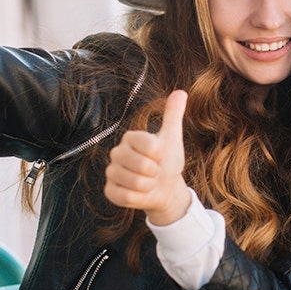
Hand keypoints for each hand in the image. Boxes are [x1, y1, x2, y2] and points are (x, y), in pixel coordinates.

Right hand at [104, 90, 191, 225]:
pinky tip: (140, 193)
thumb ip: (173, 115)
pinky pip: (126, 197)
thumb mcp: (172, 137)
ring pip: (135, 182)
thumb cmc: (167, 160)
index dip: (161, 155)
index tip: (160, 156)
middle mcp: (116, 153)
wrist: (165, 187)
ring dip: (149, 186)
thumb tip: (181, 92)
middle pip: (142, 165)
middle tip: (155, 171)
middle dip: (156, 172)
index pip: (150, 146)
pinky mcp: (109, 191)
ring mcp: (111, 172)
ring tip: (148, 182)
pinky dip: (139, 198)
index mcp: (130, 137)